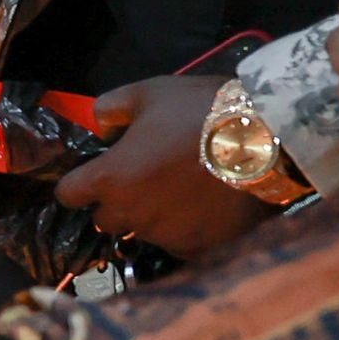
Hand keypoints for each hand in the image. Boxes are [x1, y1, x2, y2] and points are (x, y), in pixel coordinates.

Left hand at [56, 74, 274, 258]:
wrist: (269, 138)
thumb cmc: (202, 111)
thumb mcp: (151, 92)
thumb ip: (112, 107)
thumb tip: (98, 124)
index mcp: (109, 178)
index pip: (69, 194)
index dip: (80, 184)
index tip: (98, 175)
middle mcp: (129, 213)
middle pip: (106, 218)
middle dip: (119, 202)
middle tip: (148, 180)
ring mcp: (162, 233)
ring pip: (143, 231)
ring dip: (154, 216)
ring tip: (184, 192)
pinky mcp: (196, 246)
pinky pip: (178, 245)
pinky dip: (185, 231)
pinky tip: (204, 209)